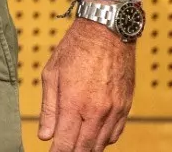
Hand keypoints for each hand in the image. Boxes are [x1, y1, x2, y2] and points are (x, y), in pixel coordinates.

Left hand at [38, 18, 136, 150]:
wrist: (107, 32)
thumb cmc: (75, 49)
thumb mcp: (52, 74)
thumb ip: (49, 108)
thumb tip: (45, 136)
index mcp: (74, 103)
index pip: (65, 143)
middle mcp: (96, 111)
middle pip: (85, 148)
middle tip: (62, 151)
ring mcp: (114, 110)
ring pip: (102, 144)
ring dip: (88, 148)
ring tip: (76, 146)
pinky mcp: (126, 107)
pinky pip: (116, 133)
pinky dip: (105, 140)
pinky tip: (94, 136)